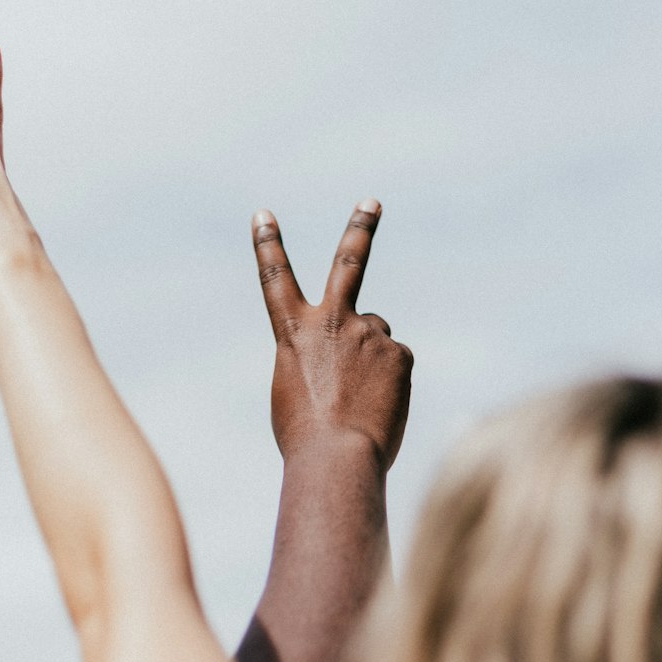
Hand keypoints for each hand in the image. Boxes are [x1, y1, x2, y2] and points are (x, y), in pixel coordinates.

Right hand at [253, 201, 412, 470]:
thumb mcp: (296, 390)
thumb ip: (322, 358)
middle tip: (372, 202)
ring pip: (376, 337)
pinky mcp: (398, 352)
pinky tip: (379, 407)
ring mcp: (368, 333)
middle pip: (348, 263)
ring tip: (360, 399)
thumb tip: (361, 353)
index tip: (263, 215)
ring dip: (371, 362)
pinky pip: (396, 363)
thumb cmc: (306, 437)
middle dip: (360, 228)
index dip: (268, 245)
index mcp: (293, 332)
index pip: (275, 279)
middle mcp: (332, 322)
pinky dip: (390, 384)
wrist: (336, 458)